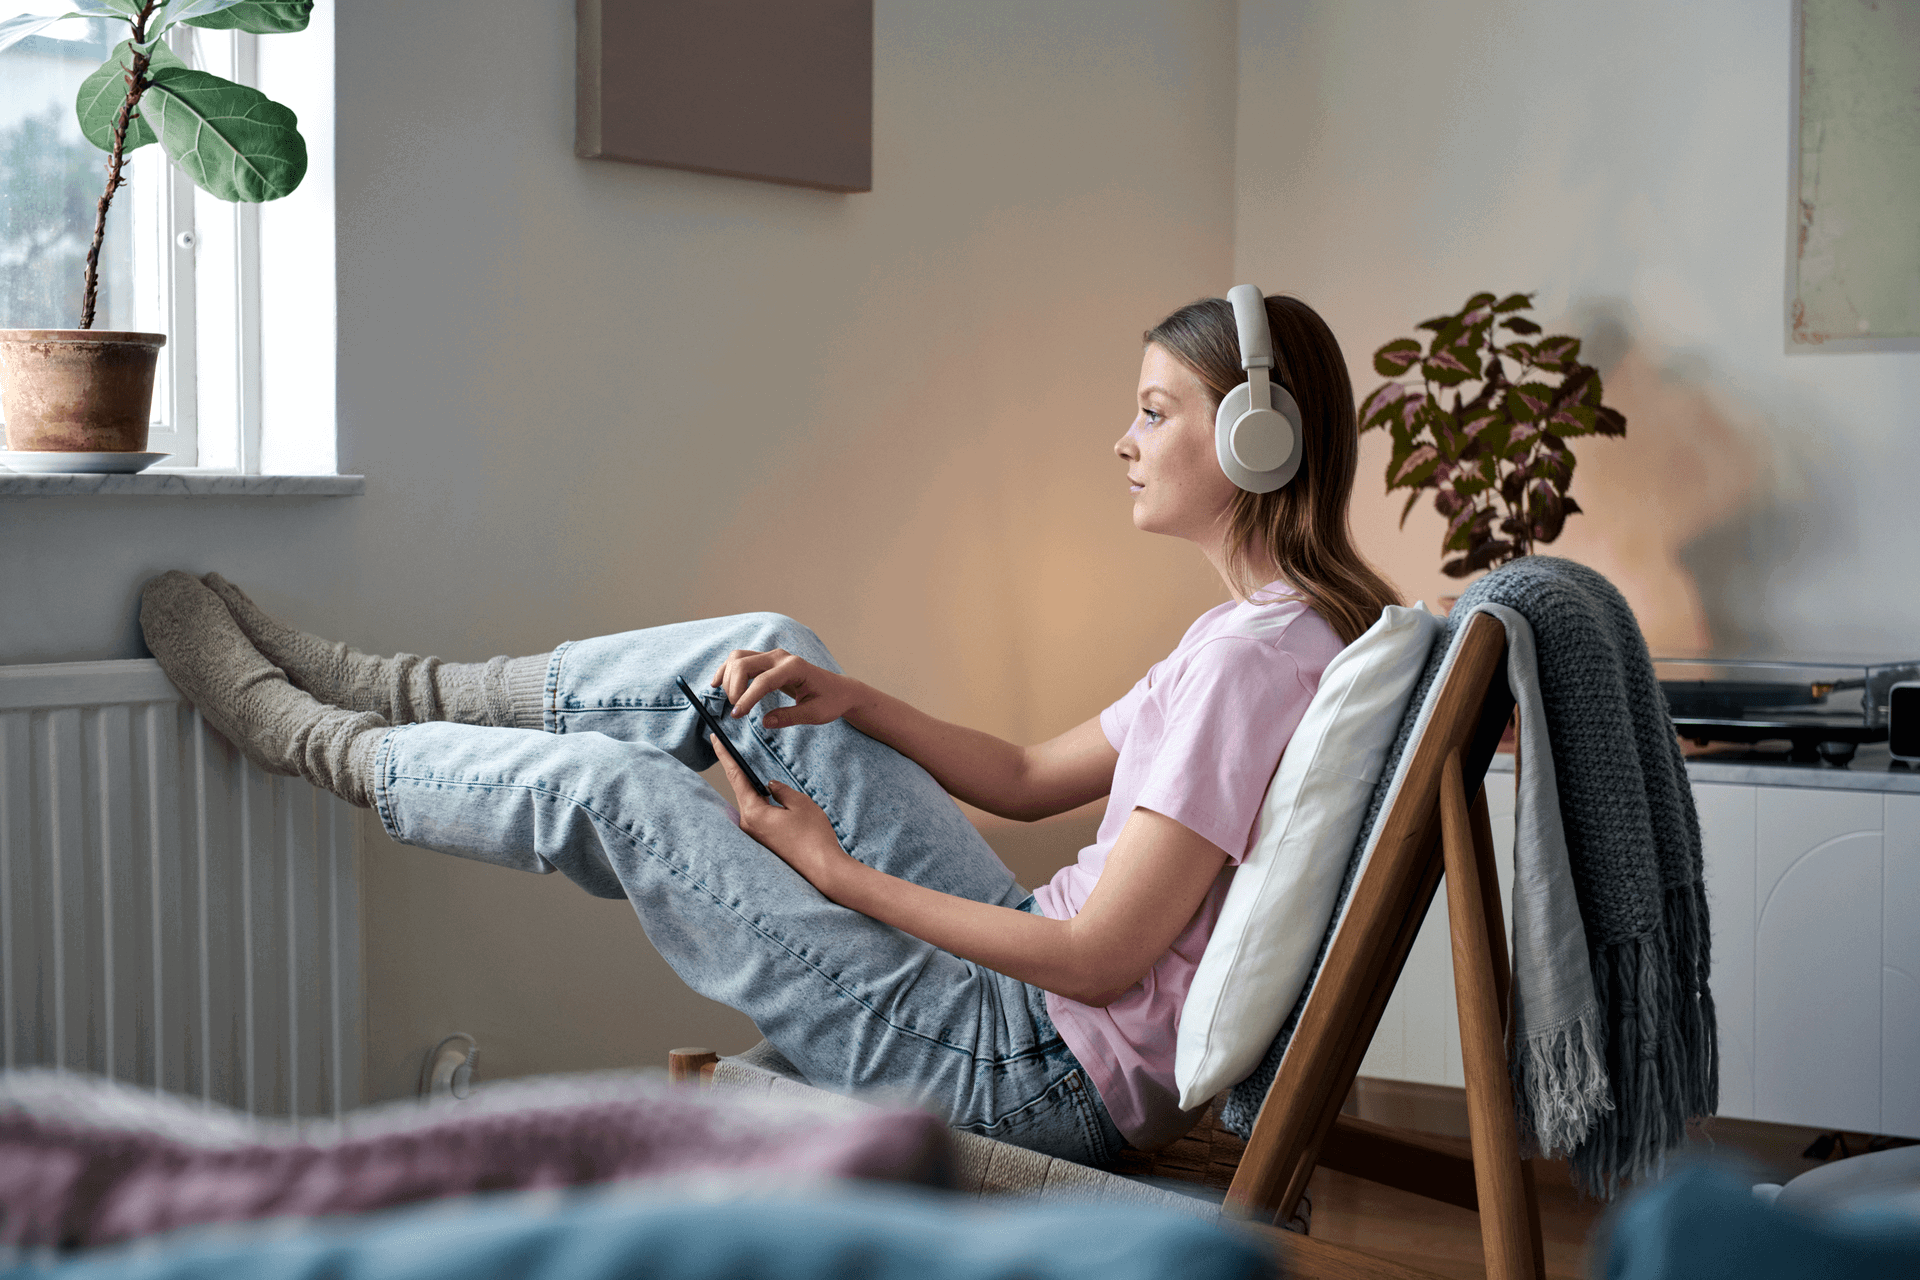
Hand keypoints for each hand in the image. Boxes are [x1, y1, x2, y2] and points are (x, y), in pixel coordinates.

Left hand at [711, 735, 856, 892]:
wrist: (823, 869)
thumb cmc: (813, 837)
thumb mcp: (800, 803)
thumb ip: (782, 789)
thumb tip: (771, 785)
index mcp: (754, 812)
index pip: (736, 777)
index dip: (725, 756)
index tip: (715, 739)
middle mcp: (749, 825)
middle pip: (741, 791)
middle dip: (738, 771)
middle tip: (729, 748)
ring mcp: (755, 836)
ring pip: (752, 804)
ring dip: (754, 790)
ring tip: (754, 773)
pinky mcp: (764, 843)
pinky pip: (759, 816)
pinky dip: (761, 804)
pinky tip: (770, 799)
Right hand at [712, 649, 864, 728]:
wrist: (839, 690)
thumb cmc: (830, 701)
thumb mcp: (815, 714)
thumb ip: (790, 717)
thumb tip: (765, 722)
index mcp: (794, 668)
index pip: (763, 681)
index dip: (747, 698)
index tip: (737, 716)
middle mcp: (781, 658)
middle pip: (743, 663)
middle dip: (733, 687)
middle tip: (736, 712)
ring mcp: (773, 657)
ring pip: (738, 658)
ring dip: (728, 678)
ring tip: (731, 701)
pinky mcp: (767, 661)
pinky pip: (741, 660)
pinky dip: (727, 670)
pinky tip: (717, 683)